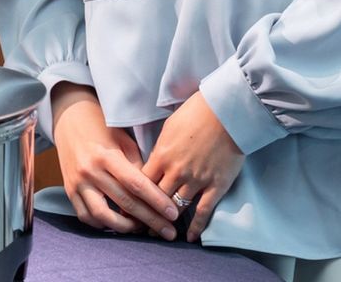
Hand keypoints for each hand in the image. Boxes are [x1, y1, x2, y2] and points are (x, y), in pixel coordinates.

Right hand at [52, 84, 179, 237]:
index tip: (173, 213)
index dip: (157, 201)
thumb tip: (153, 193)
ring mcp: (77, 182)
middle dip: (151, 220)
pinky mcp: (68, 190)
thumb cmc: (100, 127)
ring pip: (103, 216)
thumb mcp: (122, 140)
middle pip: (125, 203)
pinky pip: (86, 216)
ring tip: (142, 228)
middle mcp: (89, 171)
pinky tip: (117, 223)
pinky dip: (103, 225)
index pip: (135, 184)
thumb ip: (136, 166)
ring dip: (126, 227)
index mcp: (105, 155)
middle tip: (169, 232)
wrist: (68, 119)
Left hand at [142, 91, 243, 241]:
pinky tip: (190, 237)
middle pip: (156, 198)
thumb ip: (161, 149)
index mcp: (161, 155)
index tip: (128, 203)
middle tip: (139, 224)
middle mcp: (176, 171)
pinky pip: (203, 211)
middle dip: (147, 211)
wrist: (224, 114)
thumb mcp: (168, 128)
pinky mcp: (215, 186)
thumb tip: (154, 161)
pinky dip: (196, 226)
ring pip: (177, 207)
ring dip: (168, 221)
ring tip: (160, 233)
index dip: (134, 194)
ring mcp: (196, 181)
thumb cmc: (194, 114)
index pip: (142, 181)